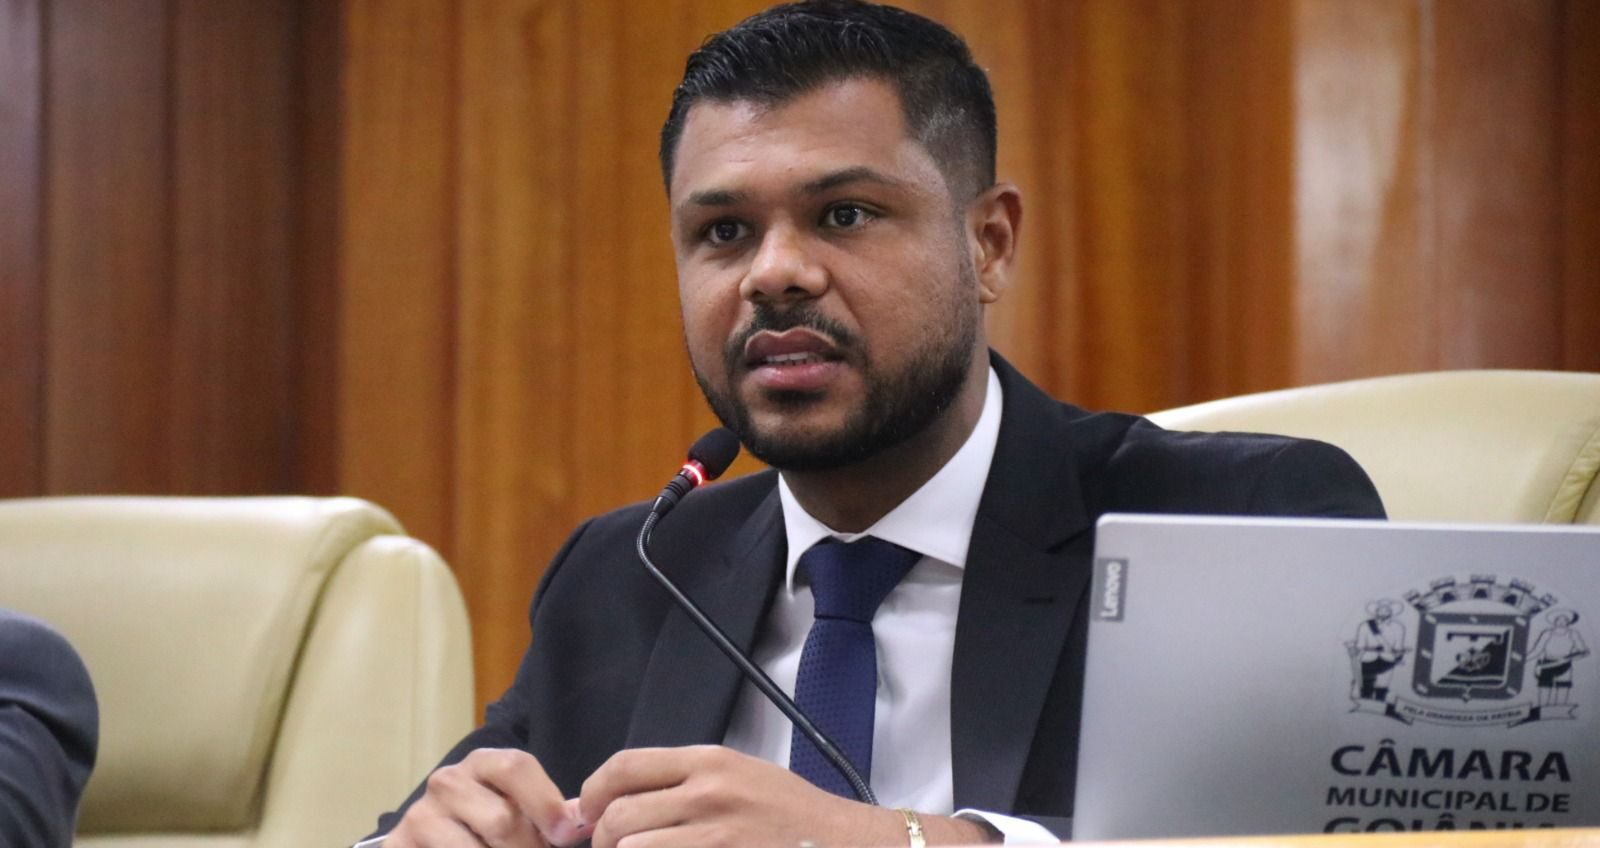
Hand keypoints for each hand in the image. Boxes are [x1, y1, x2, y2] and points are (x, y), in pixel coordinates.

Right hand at [385, 748, 588, 847]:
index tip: (566, 836)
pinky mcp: (400, 844)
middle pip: (502, 819)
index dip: (546, 802)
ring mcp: (421, 815)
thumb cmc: (488, 827)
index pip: (516, 767)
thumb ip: (551, 816)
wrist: (430, 843)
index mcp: (483, 763)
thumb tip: (584, 822)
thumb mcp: (519, 811)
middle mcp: (448, 781)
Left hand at [577, 745, 994, 847]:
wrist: (846, 844)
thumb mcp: (743, 775)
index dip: (591, 792)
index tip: (588, 814)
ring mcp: (716, 837)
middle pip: (618, 817)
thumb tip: (620, 798)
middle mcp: (708, 794)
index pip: (623, 766)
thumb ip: (686, 781)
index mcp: (710, 762)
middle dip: (603, 842)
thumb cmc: (793, 815)